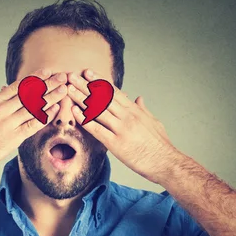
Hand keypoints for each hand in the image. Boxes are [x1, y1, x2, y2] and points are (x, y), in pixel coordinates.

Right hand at [0, 68, 67, 174]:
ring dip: (51, 97)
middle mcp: (2, 110)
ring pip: (34, 107)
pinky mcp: (13, 138)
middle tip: (62, 77)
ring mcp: (8, 124)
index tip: (46, 72)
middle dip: (48, 84)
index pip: (17, 86)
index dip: (34, 78)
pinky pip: (33, 125)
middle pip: (30, 94)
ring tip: (64, 90)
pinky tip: (55, 109)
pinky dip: (45, 116)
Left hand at [67, 68, 179, 184]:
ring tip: (68, 89)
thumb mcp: (154, 122)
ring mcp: (121, 129)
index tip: (88, 73)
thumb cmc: (160, 145)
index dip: (99, 81)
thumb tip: (138, 98)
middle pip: (102, 97)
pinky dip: (84, 119)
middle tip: (72, 76)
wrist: (166, 162)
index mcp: (135, 111)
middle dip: (85, 85)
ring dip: (81, 98)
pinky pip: (96, 129)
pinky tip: (74, 112)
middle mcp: (127, 116)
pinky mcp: (116, 144)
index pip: (114, 92)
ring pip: (97, 109)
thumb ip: (144, 109)